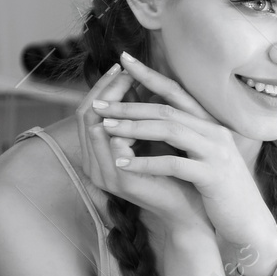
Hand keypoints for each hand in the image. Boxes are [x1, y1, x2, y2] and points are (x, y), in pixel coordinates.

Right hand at [75, 63, 211, 240]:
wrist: (191, 208)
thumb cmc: (175, 172)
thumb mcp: (151, 139)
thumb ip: (138, 115)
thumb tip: (132, 76)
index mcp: (97, 155)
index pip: (87, 112)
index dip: (102, 88)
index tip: (122, 67)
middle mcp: (93, 165)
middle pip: (85, 115)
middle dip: (104, 89)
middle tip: (124, 69)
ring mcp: (104, 174)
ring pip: (94, 126)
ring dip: (113, 101)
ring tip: (130, 81)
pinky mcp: (121, 181)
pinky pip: (114, 145)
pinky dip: (125, 124)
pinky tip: (140, 107)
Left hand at [95, 51, 276, 264]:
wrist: (248, 219)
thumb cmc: (220, 189)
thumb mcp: (204, 155)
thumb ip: (185, 136)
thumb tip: (151, 119)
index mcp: (211, 125)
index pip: (177, 92)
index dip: (149, 75)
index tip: (123, 60)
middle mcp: (215, 133)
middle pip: (167, 110)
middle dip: (130, 106)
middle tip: (99, 104)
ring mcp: (216, 153)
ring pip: (170, 130)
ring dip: (134, 128)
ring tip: (105, 128)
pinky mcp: (213, 176)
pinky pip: (174, 164)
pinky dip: (146, 163)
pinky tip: (122, 164)